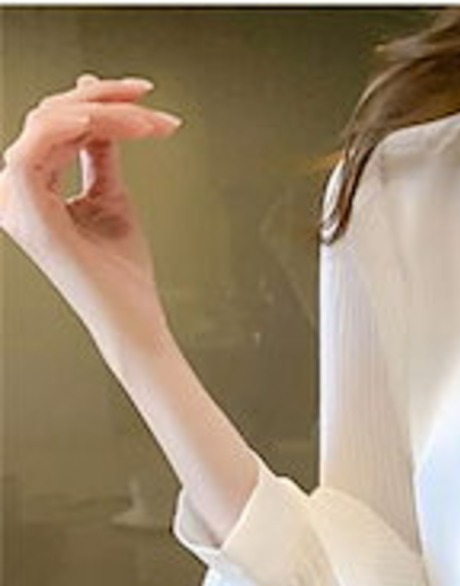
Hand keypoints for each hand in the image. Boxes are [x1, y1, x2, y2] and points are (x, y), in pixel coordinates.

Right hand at [0, 71, 181, 351]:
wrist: (134, 320)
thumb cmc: (124, 275)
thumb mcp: (112, 197)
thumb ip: (100, 152)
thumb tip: (94, 104)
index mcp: (32, 187)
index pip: (57, 124)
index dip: (100, 102)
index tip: (146, 99)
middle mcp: (16, 191)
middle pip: (50, 116)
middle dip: (106, 101)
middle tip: (151, 106)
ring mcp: (17, 201)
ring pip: (48, 123)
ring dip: (104, 114)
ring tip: (148, 124)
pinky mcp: (29, 213)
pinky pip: (33, 149)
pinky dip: (68, 127)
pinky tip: (104, 122)